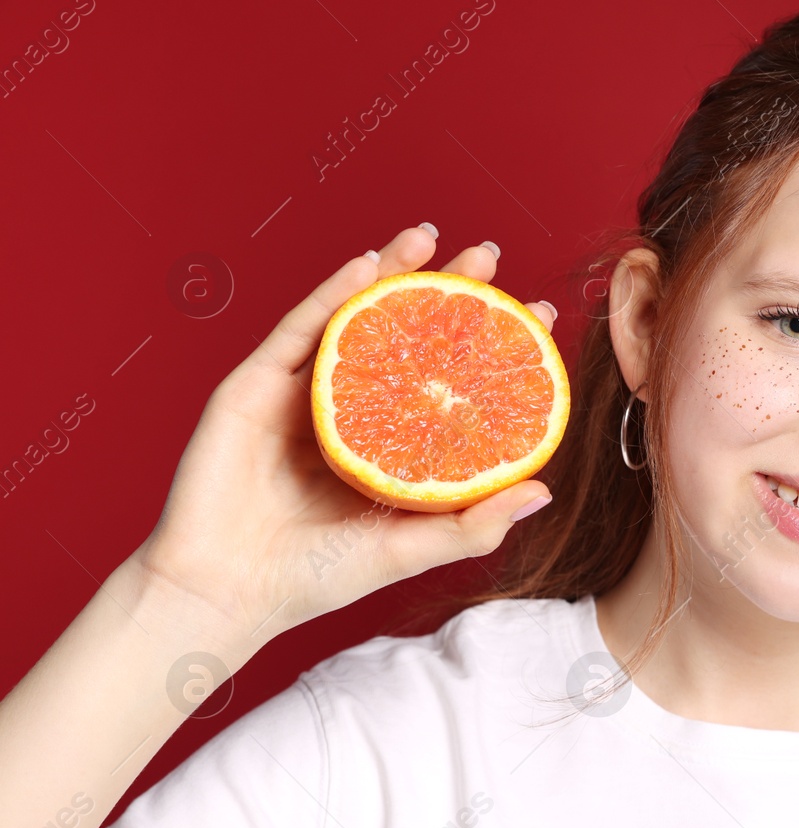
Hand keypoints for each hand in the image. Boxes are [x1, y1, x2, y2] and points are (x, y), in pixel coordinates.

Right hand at [131, 225, 558, 649]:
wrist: (225, 592)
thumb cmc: (316, 576)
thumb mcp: (410, 549)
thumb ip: (474, 525)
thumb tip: (544, 491)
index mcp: (386, 442)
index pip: (445, 378)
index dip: (487, 344)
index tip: (537, 313)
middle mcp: (347, 409)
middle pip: (403, 335)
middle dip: (445, 290)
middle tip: (488, 255)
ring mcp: (298, 393)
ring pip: (352, 317)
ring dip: (388, 270)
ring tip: (428, 235)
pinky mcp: (253, 386)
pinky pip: (298, 329)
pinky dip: (331, 292)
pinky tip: (366, 264)